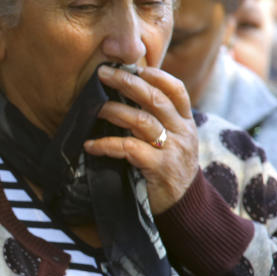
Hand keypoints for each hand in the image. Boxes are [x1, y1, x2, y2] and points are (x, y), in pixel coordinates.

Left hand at [83, 65, 199, 213]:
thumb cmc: (170, 171)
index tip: (136, 67)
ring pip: (142, 121)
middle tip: (103, 73)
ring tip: (94, 108)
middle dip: (128, 83)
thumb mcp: (172, 143)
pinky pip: (129, 149)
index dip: (157, 76)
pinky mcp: (159, 168)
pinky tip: (91, 145)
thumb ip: (157, 123)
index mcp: (185, 123)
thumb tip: (123, 100)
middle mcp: (182, 132)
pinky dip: (106, 145)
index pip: (177, 91)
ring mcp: (172, 150)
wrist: (185, 208)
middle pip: (155, 99)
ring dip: (114, 111)